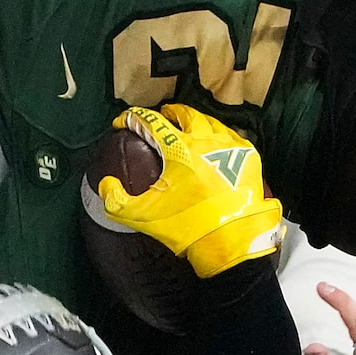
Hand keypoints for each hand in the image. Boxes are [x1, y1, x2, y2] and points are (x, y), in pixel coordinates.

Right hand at [95, 103, 285, 276]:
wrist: (230, 242)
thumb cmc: (186, 227)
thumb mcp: (141, 216)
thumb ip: (115, 199)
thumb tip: (106, 184)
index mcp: (179, 149)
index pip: (150, 122)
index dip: (132, 118)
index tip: (124, 122)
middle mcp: (205, 140)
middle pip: (186, 114)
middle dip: (171, 112)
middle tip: (163, 116)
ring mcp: (230, 146)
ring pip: (211, 122)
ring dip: (196, 121)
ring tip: (190, 127)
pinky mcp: (249, 158)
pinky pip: (232, 137)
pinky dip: (220, 135)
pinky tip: (217, 144)